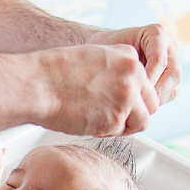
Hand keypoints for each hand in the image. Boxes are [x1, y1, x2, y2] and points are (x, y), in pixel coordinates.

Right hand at [40, 43, 159, 135]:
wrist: (38, 85)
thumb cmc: (55, 73)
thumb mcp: (94, 56)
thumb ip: (115, 69)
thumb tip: (123, 87)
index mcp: (128, 57)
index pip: (146, 83)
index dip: (134, 97)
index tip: (120, 103)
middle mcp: (133, 75)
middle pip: (151, 103)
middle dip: (136, 113)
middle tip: (115, 117)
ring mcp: (126, 98)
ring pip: (142, 121)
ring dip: (126, 125)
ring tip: (103, 121)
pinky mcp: (115, 119)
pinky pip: (120, 133)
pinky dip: (107, 132)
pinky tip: (89, 122)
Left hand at [88, 24, 180, 105]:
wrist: (101, 53)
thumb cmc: (103, 49)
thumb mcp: (112, 53)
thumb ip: (127, 64)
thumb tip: (138, 85)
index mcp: (156, 34)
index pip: (160, 60)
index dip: (148, 78)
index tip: (132, 89)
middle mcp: (169, 47)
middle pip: (174, 74)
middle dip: (156, 91)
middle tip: (137, 102)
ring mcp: (171, 63)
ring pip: (174, 87)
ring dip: (156, 100)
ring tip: (136, 106)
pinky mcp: (169, 78)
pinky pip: (169, 94)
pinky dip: (155, 102)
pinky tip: (139, 106)